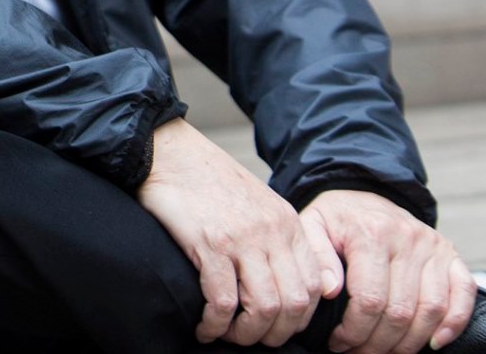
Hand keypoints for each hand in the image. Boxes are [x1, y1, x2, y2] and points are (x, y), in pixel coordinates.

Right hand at [137, 119, 337, 345]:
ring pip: (263, 308)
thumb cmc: (207, 180)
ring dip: (245, 334)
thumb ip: (279, 238)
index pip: (315, 286)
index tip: (276, 326)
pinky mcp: (210, 243)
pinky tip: (204, 327)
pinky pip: (223, 301)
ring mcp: (242, 238)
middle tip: (250, 338)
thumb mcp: (258, 204)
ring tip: (226, 335)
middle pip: (294, 304)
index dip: (299, 317)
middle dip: (274, 334)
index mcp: (287, 223)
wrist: (170, 150)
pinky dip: (215, 324)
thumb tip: (297, 282)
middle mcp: (272, 232)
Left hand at [301, 191, 475, 352]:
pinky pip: (464, 294)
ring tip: (386, 351)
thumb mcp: (312, 225)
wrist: (363, 193)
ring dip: (410, 342)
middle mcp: (408, 238)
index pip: (369, 300)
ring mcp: (434, 247)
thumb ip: (317, 257)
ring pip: (431, 310)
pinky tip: (434, 343)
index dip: (354, 331)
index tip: (339, 343)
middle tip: (359, 352)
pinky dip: (454, 324)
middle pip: (400, 311)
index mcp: (371, 233)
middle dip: (378, 343)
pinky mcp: (451, 255)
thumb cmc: (337, 218)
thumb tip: (329, 290)